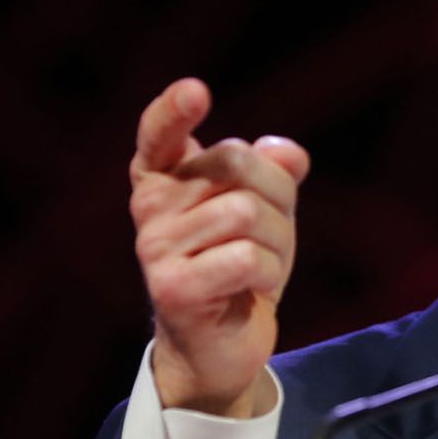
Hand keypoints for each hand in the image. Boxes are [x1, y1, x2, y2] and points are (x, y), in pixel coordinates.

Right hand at [128, 78, 310, 416]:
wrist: (221, 347)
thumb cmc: (240, 269)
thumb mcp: (267, 213)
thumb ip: (274, 174)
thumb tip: (288, 152)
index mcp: (163, 179)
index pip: (158, 135)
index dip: (172, 111)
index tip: (195, 91)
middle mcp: (149, 207)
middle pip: (235, 162)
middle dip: (276, 196)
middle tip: (271, 236)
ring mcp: (155, 248)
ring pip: (246, 213)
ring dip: (277, 243)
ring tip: (261, 269)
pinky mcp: (173, 288)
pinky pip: (246, 258)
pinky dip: (268, 274)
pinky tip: (252, 291)